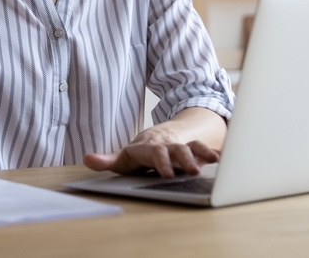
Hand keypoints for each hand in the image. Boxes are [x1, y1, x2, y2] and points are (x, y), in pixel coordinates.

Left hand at [83, 122, 220, 178]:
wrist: (159, 134)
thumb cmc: (141, 151)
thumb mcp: (124, 157)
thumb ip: (107, 161)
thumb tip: (87, 159)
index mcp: (150, 148)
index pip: (155, 153)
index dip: (162, 162)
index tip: (167, 174)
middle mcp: (167, 145)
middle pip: (177, 149)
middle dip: (185, 160)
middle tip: (192, 172)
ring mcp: (181, 145)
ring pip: (192, 146)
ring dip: (201, 154)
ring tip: (211, 163)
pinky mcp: (193, 148)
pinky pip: (203, 148)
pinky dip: (212, 152)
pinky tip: (221, 159)